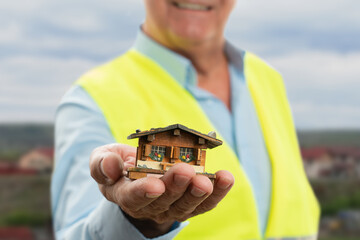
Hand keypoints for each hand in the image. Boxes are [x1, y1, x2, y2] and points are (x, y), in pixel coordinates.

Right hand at [90, 143, 233, 237]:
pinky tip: (226, 179)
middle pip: (164, 201)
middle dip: (175, 187)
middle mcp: (150, 204)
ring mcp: (172, 205)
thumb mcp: (102, 160)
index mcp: (125, 194)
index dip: (143, 192)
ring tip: (205, 180)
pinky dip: (217, 192)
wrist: (136, 174)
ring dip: (196, 193)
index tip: (154, 185)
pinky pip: (205, 202)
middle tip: (184, 172)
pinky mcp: (190, 202)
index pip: (132, 198)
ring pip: (186, 204)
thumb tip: (113, 165)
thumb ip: (102, 163)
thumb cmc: (119, 165)